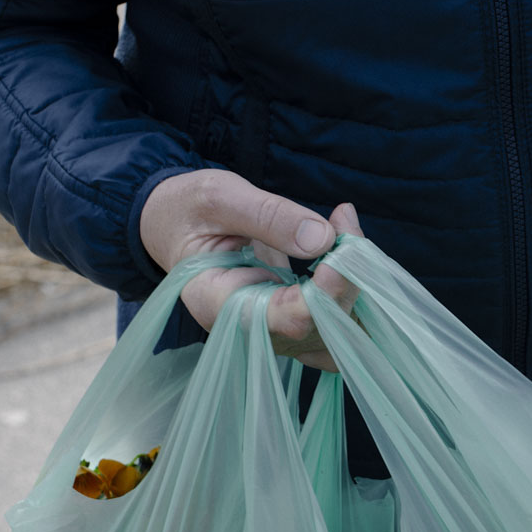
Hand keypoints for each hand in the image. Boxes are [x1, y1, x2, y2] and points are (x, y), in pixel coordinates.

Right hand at [138, 169, 363, 370]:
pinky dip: (353, 294)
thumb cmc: (188, 209)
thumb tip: (322, 238)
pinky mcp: (291, 323)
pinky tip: (349, 253)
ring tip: (346, 230)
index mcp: (219, 304)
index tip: (340, 249)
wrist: (176, 225)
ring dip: (356, 288)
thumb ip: (268, 216)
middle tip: (344, 222)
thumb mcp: (219, 197)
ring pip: (336, 334)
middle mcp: (249, 330)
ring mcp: (273, 332)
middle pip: (319, 329)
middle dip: (347, 279)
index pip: (286, 321)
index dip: (325, 293)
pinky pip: (336, 326)